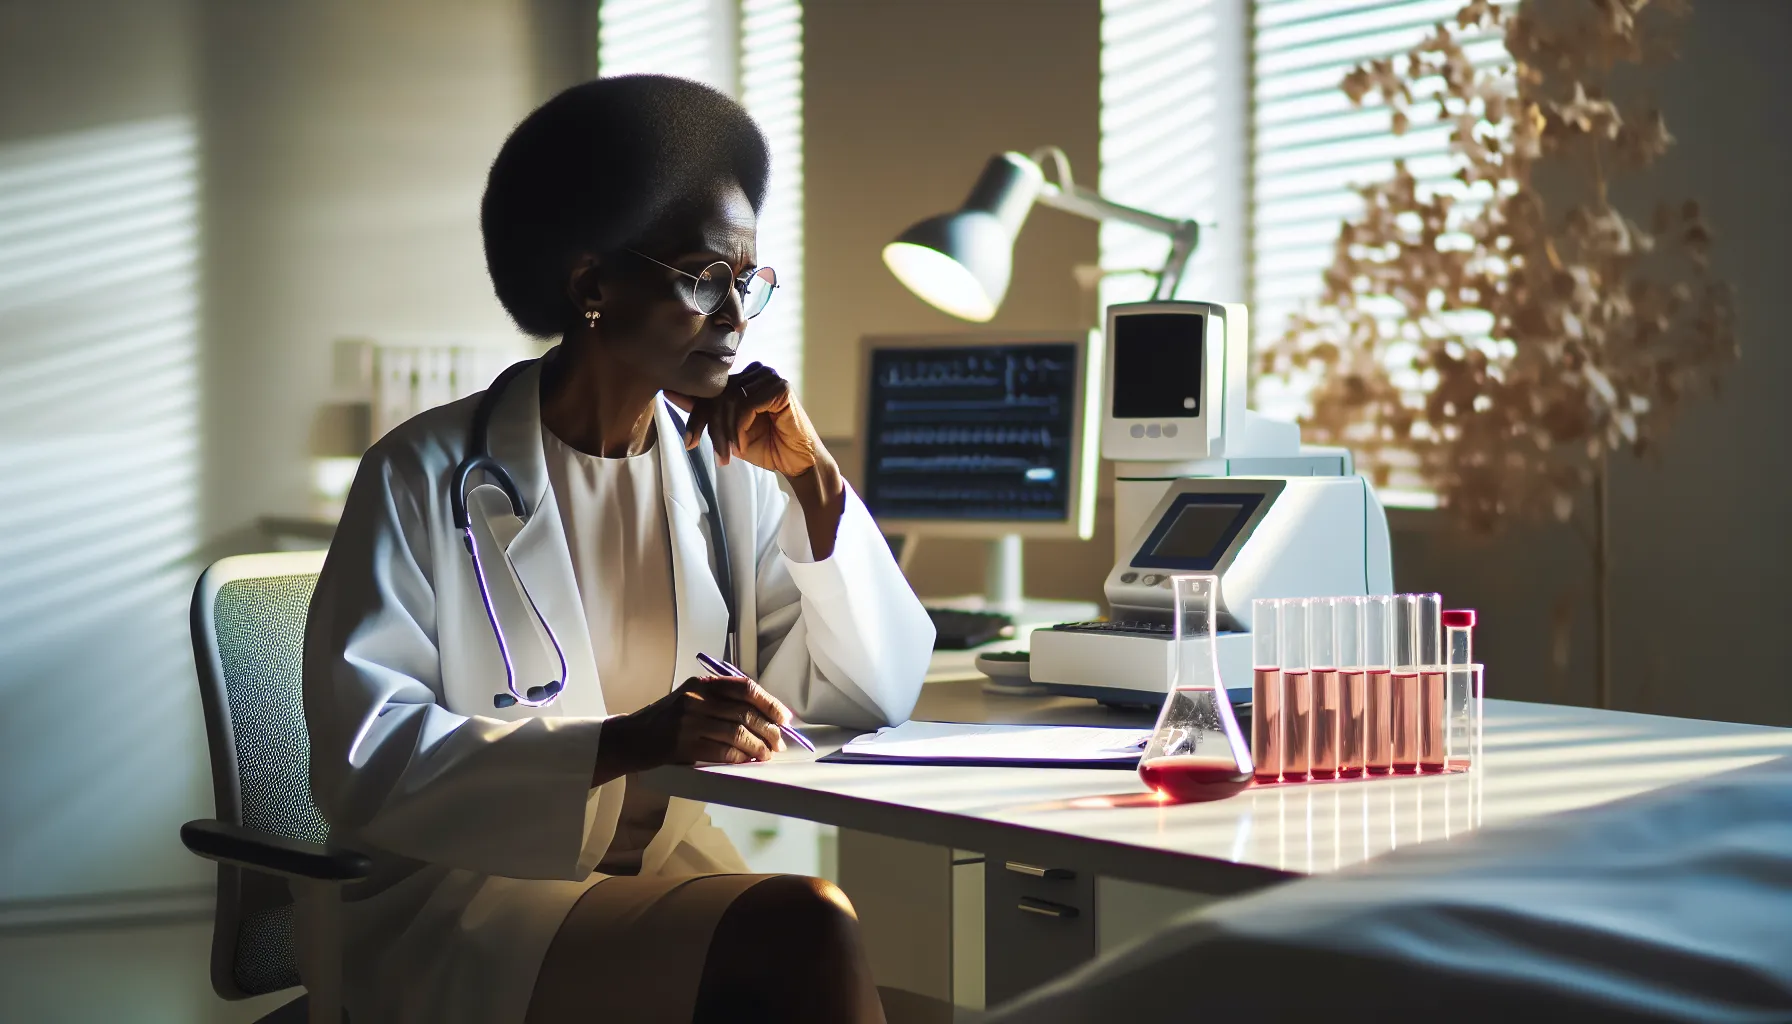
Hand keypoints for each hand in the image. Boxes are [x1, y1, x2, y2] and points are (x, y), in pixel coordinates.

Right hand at [594, 675, 792, 783]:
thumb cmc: (666, 720)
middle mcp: (695, 698)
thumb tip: (764, 714)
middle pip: (744, 712)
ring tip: (766, 754)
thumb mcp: (691, 699)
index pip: (744, 687)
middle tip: (779, 742)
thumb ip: (721, 700)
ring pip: (737, 733)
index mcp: (700, 683)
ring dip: (758, 746)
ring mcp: (688, 721)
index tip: (784, 717)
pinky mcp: (682, 744)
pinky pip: (721, 751)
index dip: (769, 702)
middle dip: (768, 729)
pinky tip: (747, 760)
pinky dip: (740, 757)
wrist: (630, 738)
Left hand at [680, 363, 826, 478]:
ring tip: (728, 453)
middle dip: (709, 427)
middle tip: (706, 451)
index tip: (689, 441)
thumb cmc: (766, 447)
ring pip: (730, 398)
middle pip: (718, 394)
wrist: (797, 463)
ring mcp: (769, 377)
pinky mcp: (780, 387)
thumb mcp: (728, 432)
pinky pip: (747, 403)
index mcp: (743, 380)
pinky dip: (741, 426)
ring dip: (725, 430)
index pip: (711, 390)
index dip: (696, 414)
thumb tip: (670, 393)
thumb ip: (704, 412)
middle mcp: (755, 373)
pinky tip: (743, 444)